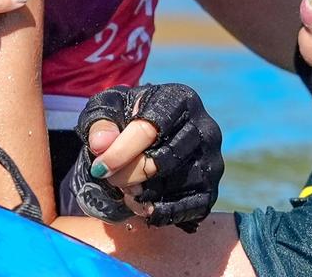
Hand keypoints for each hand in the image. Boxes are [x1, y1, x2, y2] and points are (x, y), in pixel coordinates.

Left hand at [72, 84, 224, 232]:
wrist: (148, 138)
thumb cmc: (126, 118)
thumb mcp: (107, 110)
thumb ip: (100, 123)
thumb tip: (102, 144)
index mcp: (180, 99)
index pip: (149, 129)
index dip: (120, 152)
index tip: (99, 168)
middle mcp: (204, 127)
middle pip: (162, 160)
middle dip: (128, 175)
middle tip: (111, 179)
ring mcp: (212, 159)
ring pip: (174, 186)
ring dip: (142, 196)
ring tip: (125, 190)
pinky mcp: (213, 188)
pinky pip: (188, 208)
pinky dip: (161, 212)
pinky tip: (143, 206)